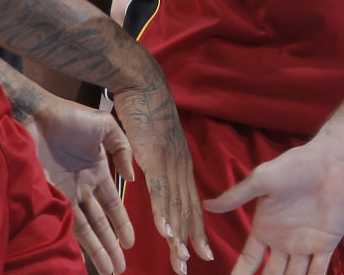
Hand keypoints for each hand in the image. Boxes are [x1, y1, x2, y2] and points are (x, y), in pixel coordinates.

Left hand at [26, 96, 135, 273]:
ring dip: (99, 249)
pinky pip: (66, 222)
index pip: (113, 205)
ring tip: (109, 269)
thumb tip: (133, 179)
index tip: (132, 243)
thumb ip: (123, 148)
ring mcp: (65, 194)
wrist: (35, 115)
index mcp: (98, 171)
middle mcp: (82, 188)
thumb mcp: (106, 126)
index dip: (123, 224)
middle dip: (112, 246)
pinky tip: (82, 256)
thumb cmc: (69, 117)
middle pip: (101, 224)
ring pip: (86, 228)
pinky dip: (75, 240)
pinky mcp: (49, 196)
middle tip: (120, 269)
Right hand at [112, 80, 213, 272]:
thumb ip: (154, 167)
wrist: (143, 86)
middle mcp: (181, 168)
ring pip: (177, 205)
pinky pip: (160, 189)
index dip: (196, 229)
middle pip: (187, 211)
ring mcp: (169, 163)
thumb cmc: (145, 115)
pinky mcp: (154, 157)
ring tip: (180, 258)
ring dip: (178, 234)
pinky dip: (163, 211)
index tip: (200, 253)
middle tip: (189, 266)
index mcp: (181, 167)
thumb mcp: (152, 147)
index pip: (191, 205)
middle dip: (189, 240)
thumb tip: (148, 183)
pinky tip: (166, 231)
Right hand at [204, 140, 343, 274]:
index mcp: (264, 230)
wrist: (331, 160)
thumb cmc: (295, 166)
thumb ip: (236, 196)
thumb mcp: (261, 180)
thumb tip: (206, 205)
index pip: (248, 263)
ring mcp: (305, 244)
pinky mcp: (326, 243)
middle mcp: (282, 242)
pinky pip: (318, 270)